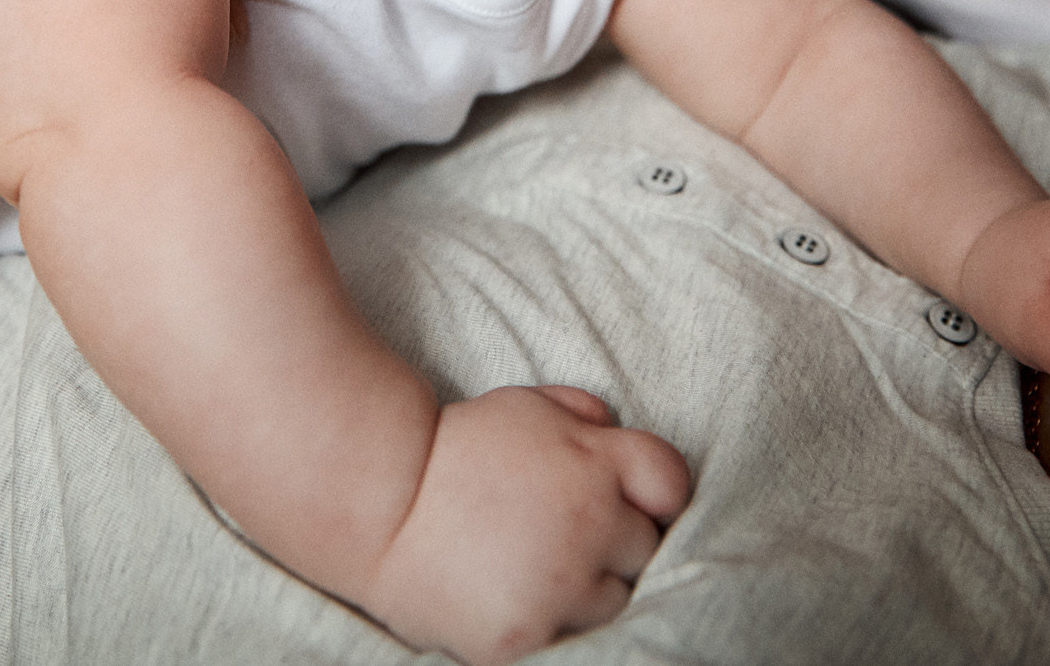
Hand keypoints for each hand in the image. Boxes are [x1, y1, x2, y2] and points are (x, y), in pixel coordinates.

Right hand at [362, 386, 689, 665]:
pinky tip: (514, 598)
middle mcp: (590, 523)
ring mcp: (561, 586)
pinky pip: (570, 642)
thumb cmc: (454, 450)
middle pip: (646, 550)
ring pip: (614, 603)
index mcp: (594, 463)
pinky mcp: (528, 637)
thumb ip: (584, 416)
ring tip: (535, 571)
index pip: (671, 485)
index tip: (625, 502)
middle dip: (615, 544)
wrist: (377, 504)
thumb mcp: (524, 406)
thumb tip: (614, 435)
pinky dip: (550, 627)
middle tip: (562, 537)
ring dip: (587, 591)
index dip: (652, 495)